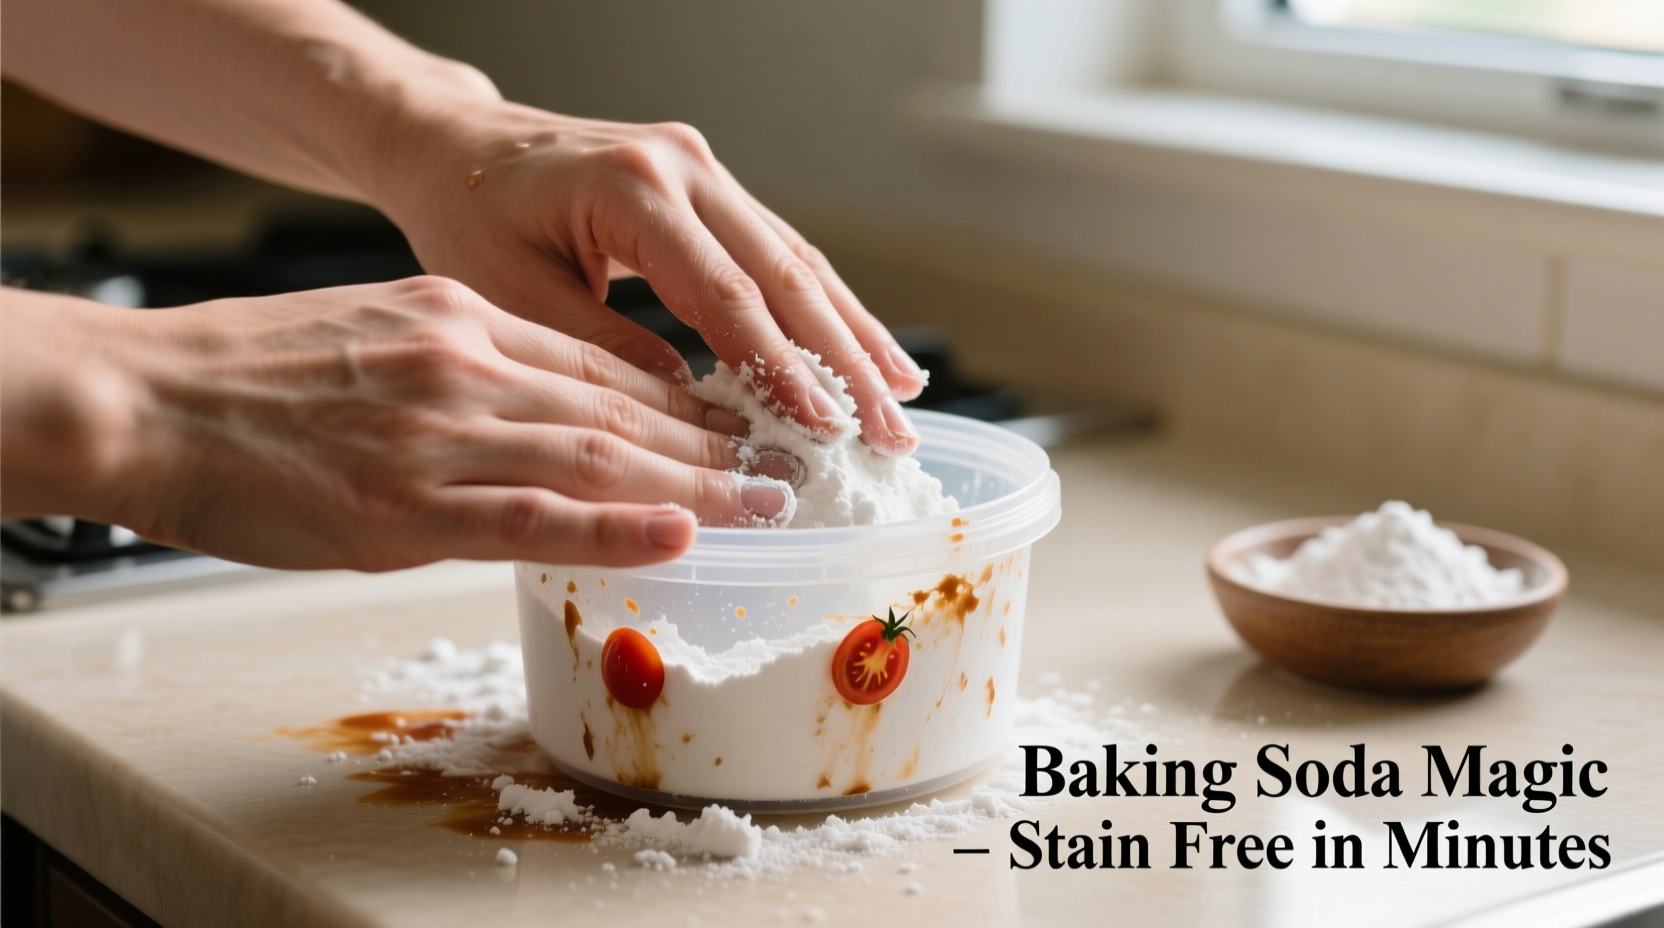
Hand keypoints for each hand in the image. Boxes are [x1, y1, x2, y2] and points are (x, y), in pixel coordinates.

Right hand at [0, 278, 798, 570]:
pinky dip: (614, 525)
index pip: (600, 364)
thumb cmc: (248, 374)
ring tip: (767, 504)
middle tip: (786, 463)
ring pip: (598, 457)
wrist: (144, 397)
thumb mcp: (374, 330)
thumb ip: (460, 362)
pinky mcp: (407, 507)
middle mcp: (468, 365)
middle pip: (621, 407)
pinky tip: (679, 533)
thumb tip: (533, 403)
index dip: (682, 397)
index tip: (739, 421)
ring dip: (696, 483)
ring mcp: (443, 435)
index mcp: (461, 321)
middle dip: (714, 439)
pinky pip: (532, 518)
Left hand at [369, 102, 927, 454]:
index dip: (783, 369)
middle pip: (786, 274)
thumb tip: (693, 412)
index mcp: (632, 188)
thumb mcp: (514, 296)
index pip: (728, 292)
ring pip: (798, 260)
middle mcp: (684, 166)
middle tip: (889, 433)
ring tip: (900, 401)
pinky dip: (825, 306)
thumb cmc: (469, 217)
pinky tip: (864, 349)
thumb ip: (606, 351)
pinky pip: (779, 251)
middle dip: (845, 361)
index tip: (825, 431)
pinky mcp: (710, 187)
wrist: (456, 145)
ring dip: (853, 334)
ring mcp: (704, 170)